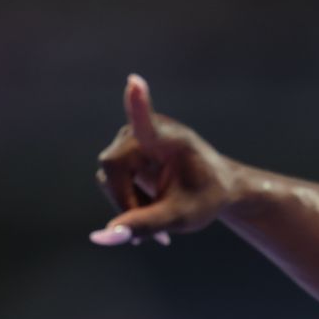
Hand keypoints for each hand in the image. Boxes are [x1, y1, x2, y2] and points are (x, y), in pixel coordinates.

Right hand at [91, 74, 234, 246]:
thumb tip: (100, 238)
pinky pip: (112, 180)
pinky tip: (151, 216)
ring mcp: (132, 138)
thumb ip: (142, 225)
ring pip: (109, 179)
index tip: (135, 81)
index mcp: (169, 140)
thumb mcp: (179, 218)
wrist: (218, 188)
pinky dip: (129, 202)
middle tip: (157, 235)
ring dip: (129, 206)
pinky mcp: (126, 150)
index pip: (147, 121)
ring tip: (160, 228)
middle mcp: (145, 132)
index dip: (138, 104)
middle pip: (113, 171)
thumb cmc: (206, 198)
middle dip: (128, 204)